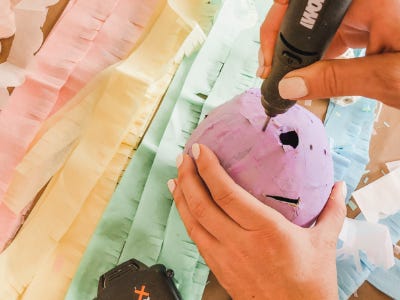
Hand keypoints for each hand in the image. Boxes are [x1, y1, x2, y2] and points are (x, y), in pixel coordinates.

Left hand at [168, 144, 346, 298]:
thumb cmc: (311, 285)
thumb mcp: (325, 243)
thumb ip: (332, 211)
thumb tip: (339, 187)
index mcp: (266, 230)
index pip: (227, 194)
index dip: (208, 169)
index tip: (199, 150)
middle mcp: (240, 242)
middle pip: (203, 205)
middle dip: (188, 177)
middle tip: (183, 157)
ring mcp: (225, 258)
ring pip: (193, 223)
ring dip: (181, 198)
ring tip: (175, 178)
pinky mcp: (219, 269)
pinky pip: (196, 240)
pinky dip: (186, 220)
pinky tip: (184, 209)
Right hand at [259, 0, 399, 108]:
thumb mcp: (386, 78)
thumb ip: (334, 80)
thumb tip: (290, 86)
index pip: (303, 2)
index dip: (278, 26)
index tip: (271, 61)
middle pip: (307, 13)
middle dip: (287, 44)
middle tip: (276, 75)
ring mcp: (368, 8)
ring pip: (318, 25)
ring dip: (302, 53)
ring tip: (292, 81)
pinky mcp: (371, 20)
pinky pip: (334, 33)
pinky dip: (321, 55)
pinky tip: (315, 75)